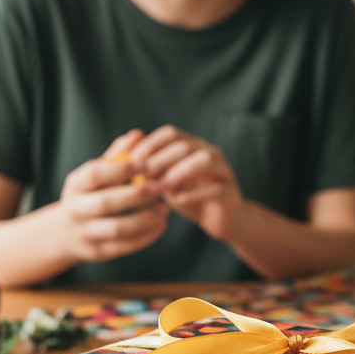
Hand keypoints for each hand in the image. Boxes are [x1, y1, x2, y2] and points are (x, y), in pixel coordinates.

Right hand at [58, 130, 169, 262]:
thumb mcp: (97, 173)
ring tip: (165, 209)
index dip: (123, 169)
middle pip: (106, 203)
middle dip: (138, 195)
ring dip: (145, 219)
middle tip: (163, 187)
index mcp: (75, 185)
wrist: (65, 232)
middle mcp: (75, 210)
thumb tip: (138, 134)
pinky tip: (162, 226)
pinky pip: (124, 247)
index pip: (96, 174)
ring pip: (117, 229)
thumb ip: (118, 154)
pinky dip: (146, 237)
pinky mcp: (96, 252)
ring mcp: (84, 233)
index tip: (148, 164)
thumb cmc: (91, 194)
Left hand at [130, 125, 243, 241]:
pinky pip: (216, 188)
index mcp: (193, 146)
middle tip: (143, 173)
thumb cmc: (190, 198)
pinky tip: (178, 200)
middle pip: (185, 145)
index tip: (134, 159)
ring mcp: (223, 172)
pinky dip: (196, 193)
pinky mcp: (230, 193)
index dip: (152, 143)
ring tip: (162, 186)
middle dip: (161, 158)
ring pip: (205, 160)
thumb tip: (124, 163)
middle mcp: (210, 153)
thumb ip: (150, 172)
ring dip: (180, 171)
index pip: (171, 134)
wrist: (221, 220)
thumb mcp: (166, 183)